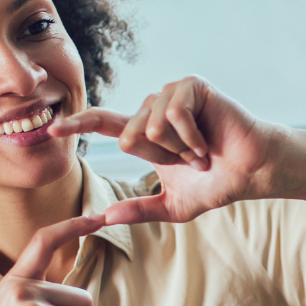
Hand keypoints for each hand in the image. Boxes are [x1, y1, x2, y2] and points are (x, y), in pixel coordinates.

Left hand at [47, 77, 305, 225]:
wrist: (251, 171)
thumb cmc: (217, 183)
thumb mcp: (172, 205)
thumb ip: (139, 211)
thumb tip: (104, 218)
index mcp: (146, 132)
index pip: (105, 123)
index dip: (79, 124)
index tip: (54, 128)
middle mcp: (154, 108)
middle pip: (129, 135)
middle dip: (161, 158)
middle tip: (191, 161)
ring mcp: (172, 94)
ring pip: (149, 127)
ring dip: (179, 149)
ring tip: (201, 150)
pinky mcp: (190, 87)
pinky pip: (171, 116)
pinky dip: (190, 137)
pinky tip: (207, 141)